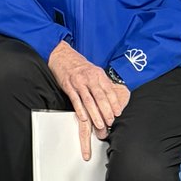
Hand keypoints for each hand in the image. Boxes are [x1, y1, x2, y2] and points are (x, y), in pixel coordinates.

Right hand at [47, 41, 130, 160]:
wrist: (62, 56)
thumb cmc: (80, 66)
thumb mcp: (95, 71)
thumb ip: (103, 84)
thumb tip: (113, 98)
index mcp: (98, 74)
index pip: (109, 91)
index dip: (114, 103)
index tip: (118, 113)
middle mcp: (89, 78)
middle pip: (100, 97)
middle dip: (106, 111)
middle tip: (110, 122)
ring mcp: (78, 82)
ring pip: (88, 100)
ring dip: (95, 114)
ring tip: (100, 125)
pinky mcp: (68, 86)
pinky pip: (75, 99)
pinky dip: (80, 109)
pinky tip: (84, 117)